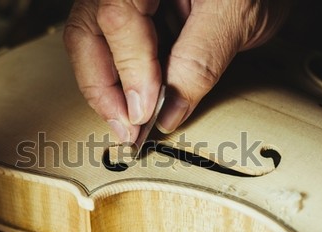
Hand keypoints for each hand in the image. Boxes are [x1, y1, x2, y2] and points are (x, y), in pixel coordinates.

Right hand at [63, 0, 290, 142]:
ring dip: (105, 91)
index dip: (129, 69)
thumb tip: (168, 112)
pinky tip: (133, 106)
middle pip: (87, 34)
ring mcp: (124, 1)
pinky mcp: (130, 18)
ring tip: (128, 125)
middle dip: (102, 89)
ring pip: (89, 44)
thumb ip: (199, 60)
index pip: (118, 18)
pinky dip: (117, 83)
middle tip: (127, 129)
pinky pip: (106, 50)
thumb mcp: (235, 15)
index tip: (144, 112)